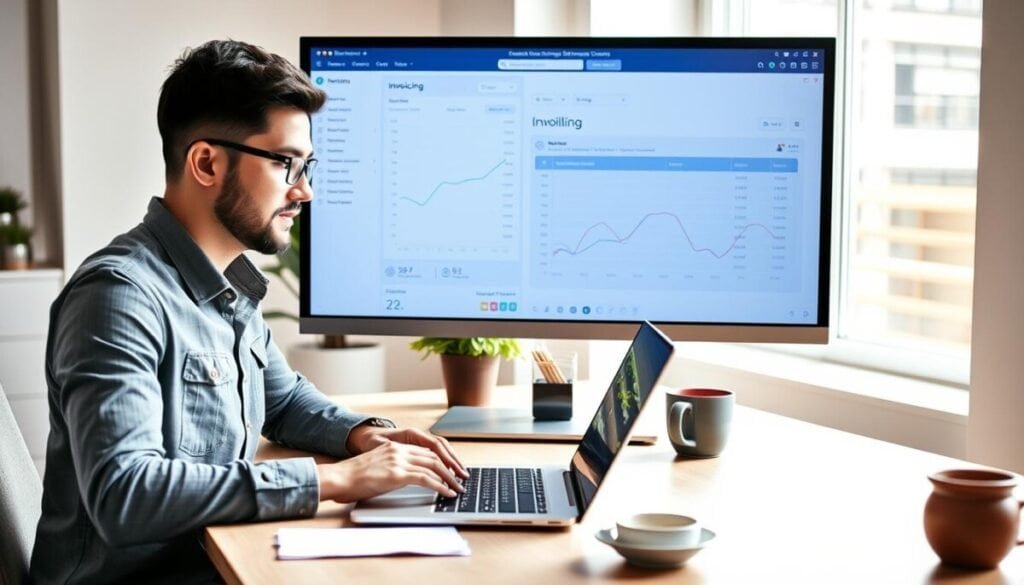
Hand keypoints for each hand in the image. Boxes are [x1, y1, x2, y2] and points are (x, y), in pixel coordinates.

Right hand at [347, 425, 468, 479]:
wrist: (339, 478)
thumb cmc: (353, 477)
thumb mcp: (377, 467)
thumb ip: (393, 468)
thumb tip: (407, 479)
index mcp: (394, 447)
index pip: (425, 451)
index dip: (440, 461)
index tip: (451, 471)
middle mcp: (399, 450)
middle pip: (433, 456)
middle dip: (450, 468)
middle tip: (460, 479)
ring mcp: (398, 461)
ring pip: (434, 466)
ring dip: (449, 478)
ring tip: (457, 488)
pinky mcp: (397, 474)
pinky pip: (426, 479)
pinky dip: (440, 486)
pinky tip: (446, 493)